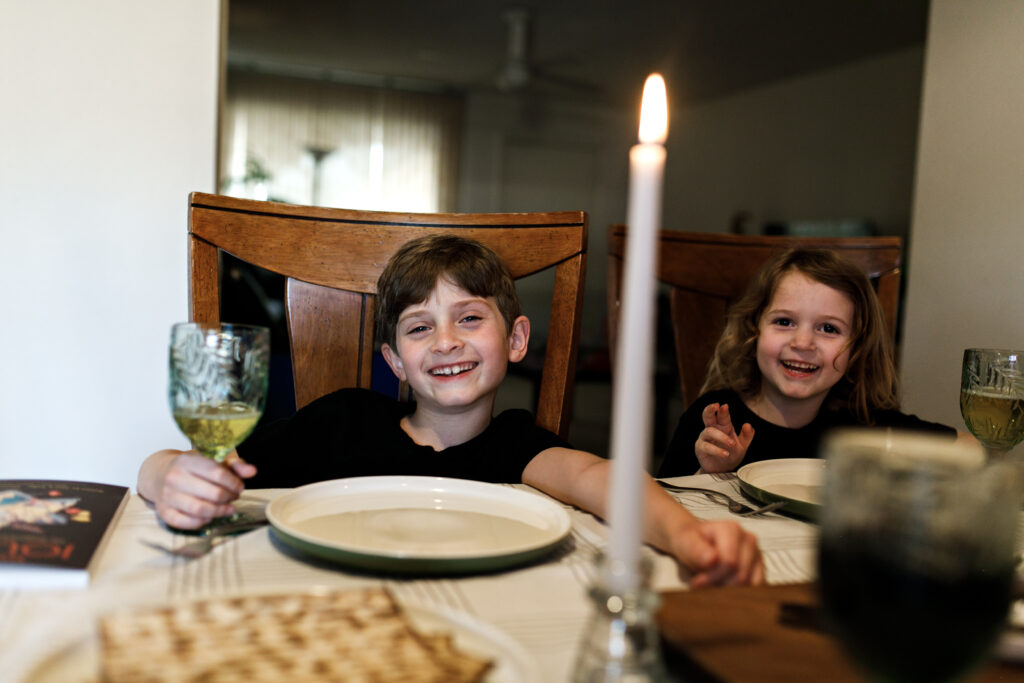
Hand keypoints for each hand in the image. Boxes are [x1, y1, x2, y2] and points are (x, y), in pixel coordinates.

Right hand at [137, 449, 255, 528]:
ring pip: (199, 509)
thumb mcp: (212, 460)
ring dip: (219, 511)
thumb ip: (234, 465)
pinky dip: (201, 522)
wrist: (160, 474)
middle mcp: (174, 477)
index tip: (240, 487)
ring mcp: (167, 496)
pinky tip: (210, 516)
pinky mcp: (163, 512)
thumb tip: (252, 471)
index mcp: (187, 461)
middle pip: (212, 493)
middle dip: (229, 497)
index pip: (217, 473)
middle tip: (234, 497)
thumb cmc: (192, 468)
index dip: (234, 483)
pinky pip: (185, 522)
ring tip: (227, 508)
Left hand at [671, 518, 764, 587]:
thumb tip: (712, 559)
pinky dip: (741, 594)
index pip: (730, 562)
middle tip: (703, 588)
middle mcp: (748, 539)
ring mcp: (757, 553)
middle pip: (741, 575)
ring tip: (713, 587)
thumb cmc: (690, 542)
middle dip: (720, 586)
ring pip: (750, 584)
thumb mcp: (686, 542)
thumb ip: (697, 549)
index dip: (712, 577)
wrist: (695, 542)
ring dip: (730, 592)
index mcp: (732, 529)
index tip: (696, 583)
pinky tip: (724, 590)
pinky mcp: (759, 568)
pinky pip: (756, 587)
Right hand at [695, 403, 754, 472]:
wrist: (723, 471)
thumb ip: (747, 435)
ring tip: (732, 444)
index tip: (724, 406)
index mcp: (722, 426)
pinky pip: (706, 446)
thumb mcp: (743, 445)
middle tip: (715, 406)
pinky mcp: (700, 448)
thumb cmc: (731, 455)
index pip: (721, 415)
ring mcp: (704, 438)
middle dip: (710, 410)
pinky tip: (725, 453)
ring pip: (708, 431)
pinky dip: (716, 450)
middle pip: (707, 416)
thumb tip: (747, 425)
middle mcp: (712, 429)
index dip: (722, 410)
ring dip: (721, 436)